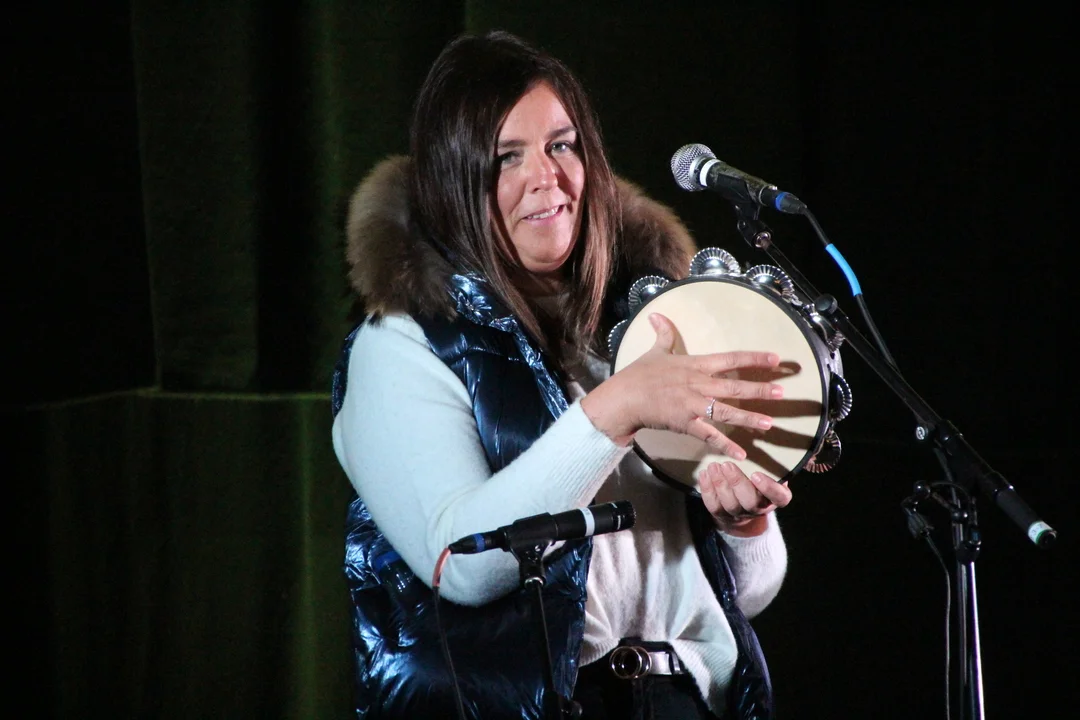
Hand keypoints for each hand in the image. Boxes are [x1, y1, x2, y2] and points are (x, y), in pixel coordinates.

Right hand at [581, 312, 783, 458]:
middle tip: (781, 392)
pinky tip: (741, 453)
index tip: (775, 358)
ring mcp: (693, 405)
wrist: (623, 398)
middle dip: (759, 390)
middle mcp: (698, 384)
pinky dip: (725, 445)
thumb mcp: (654, 351)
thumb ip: (663, 334)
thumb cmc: (639, 374)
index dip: (753, 358)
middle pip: (735, 387)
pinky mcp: (685, 424)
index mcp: (695, 365)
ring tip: (770, 423)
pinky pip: (709, 435)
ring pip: (727, 412)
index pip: (730, 359)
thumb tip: (657, 315)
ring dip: (749, 417)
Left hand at [699, 461, 791, 535]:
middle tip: (727, 465)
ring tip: (713, 466)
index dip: (768, 488)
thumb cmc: (761, 479)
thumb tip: (772, 435)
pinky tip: (704, 474)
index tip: (756, 474)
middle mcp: (760, 508)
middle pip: (750, 502)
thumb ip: (772, 462)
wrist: (745, 503)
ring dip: (720, 484)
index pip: (779, 497)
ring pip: (730, 505)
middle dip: (737, 483)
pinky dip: (707, 490)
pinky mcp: (723, 515)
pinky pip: (714, 506)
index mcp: (778, 498)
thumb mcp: (773, 471)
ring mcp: (740, 514)